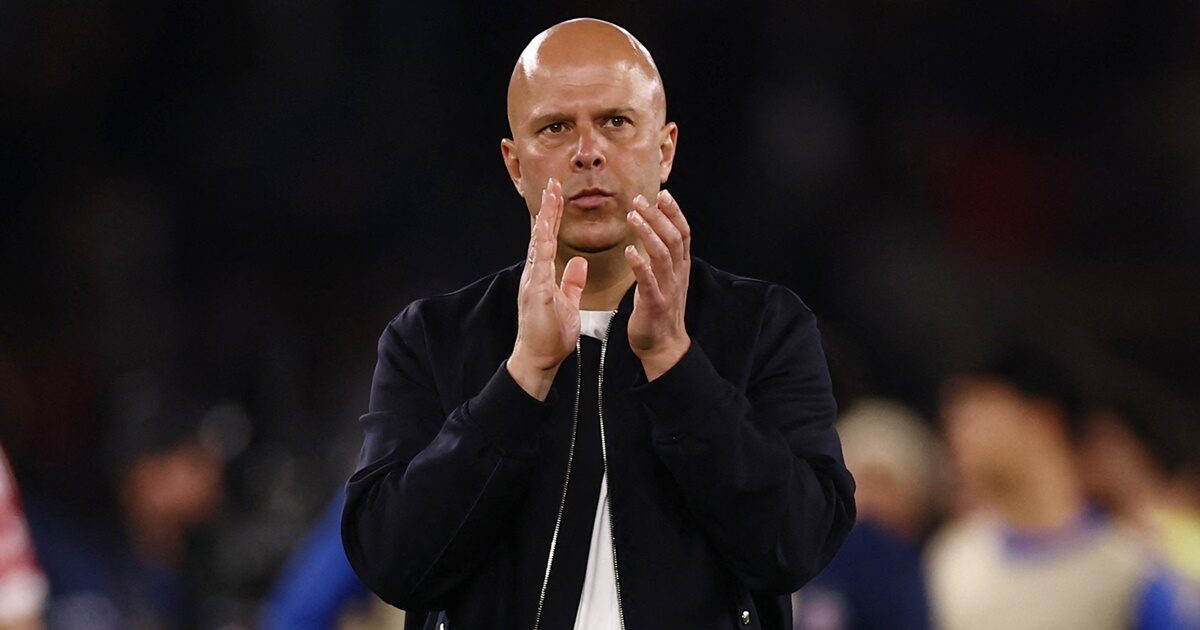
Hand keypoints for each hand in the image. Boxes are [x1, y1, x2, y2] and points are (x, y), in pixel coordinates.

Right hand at [508, 177, 587, 399]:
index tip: (557, 196)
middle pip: (539, 235)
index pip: (548, 240)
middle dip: (547, 209)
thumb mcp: (567, 303)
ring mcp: (532, 281)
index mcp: (541, 276)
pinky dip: (542, 242)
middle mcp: (534, 274)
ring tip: (550, 195)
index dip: (553, 218)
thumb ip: (571, 282)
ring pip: (537, 242)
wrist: (536, 360)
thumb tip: (579, 262)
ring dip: (544, 218)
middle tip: (553, 184)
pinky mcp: (535, 291)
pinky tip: (545, 226)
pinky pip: (540, 261)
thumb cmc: (550, 336)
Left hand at [625, 189, 690, 380]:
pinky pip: (648, 281)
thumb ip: (663, 256)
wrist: (663, 346)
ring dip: (648, 232)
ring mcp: (668, 288)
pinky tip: (629, 250)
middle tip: (641, 199)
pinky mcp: (655, 303)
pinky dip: (640, 264)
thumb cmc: (659, 310)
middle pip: (673, 238)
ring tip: (633, 216)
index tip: (663, 193)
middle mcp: (678, 274)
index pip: (683, 233)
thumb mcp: (666, 279)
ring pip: (662, 254)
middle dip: (658, 216)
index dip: (674, 212)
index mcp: (680, 267)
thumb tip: (655, 230)